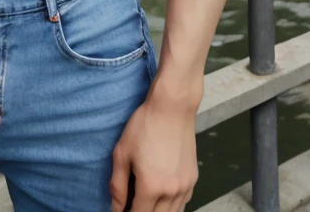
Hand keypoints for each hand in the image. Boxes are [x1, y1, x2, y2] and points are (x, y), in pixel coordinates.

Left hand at [109, 86, 198, 211]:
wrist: (172, 108)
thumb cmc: (144, 126)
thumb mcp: (122, 152)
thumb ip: (118, 185)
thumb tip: (116, 208)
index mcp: (151, 186)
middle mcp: (171, 191)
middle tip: (131, 205)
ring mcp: (185, 186)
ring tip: (145, 202)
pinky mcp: (193, 179)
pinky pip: (182, 204)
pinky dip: (171, 207)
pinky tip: (161, 197)